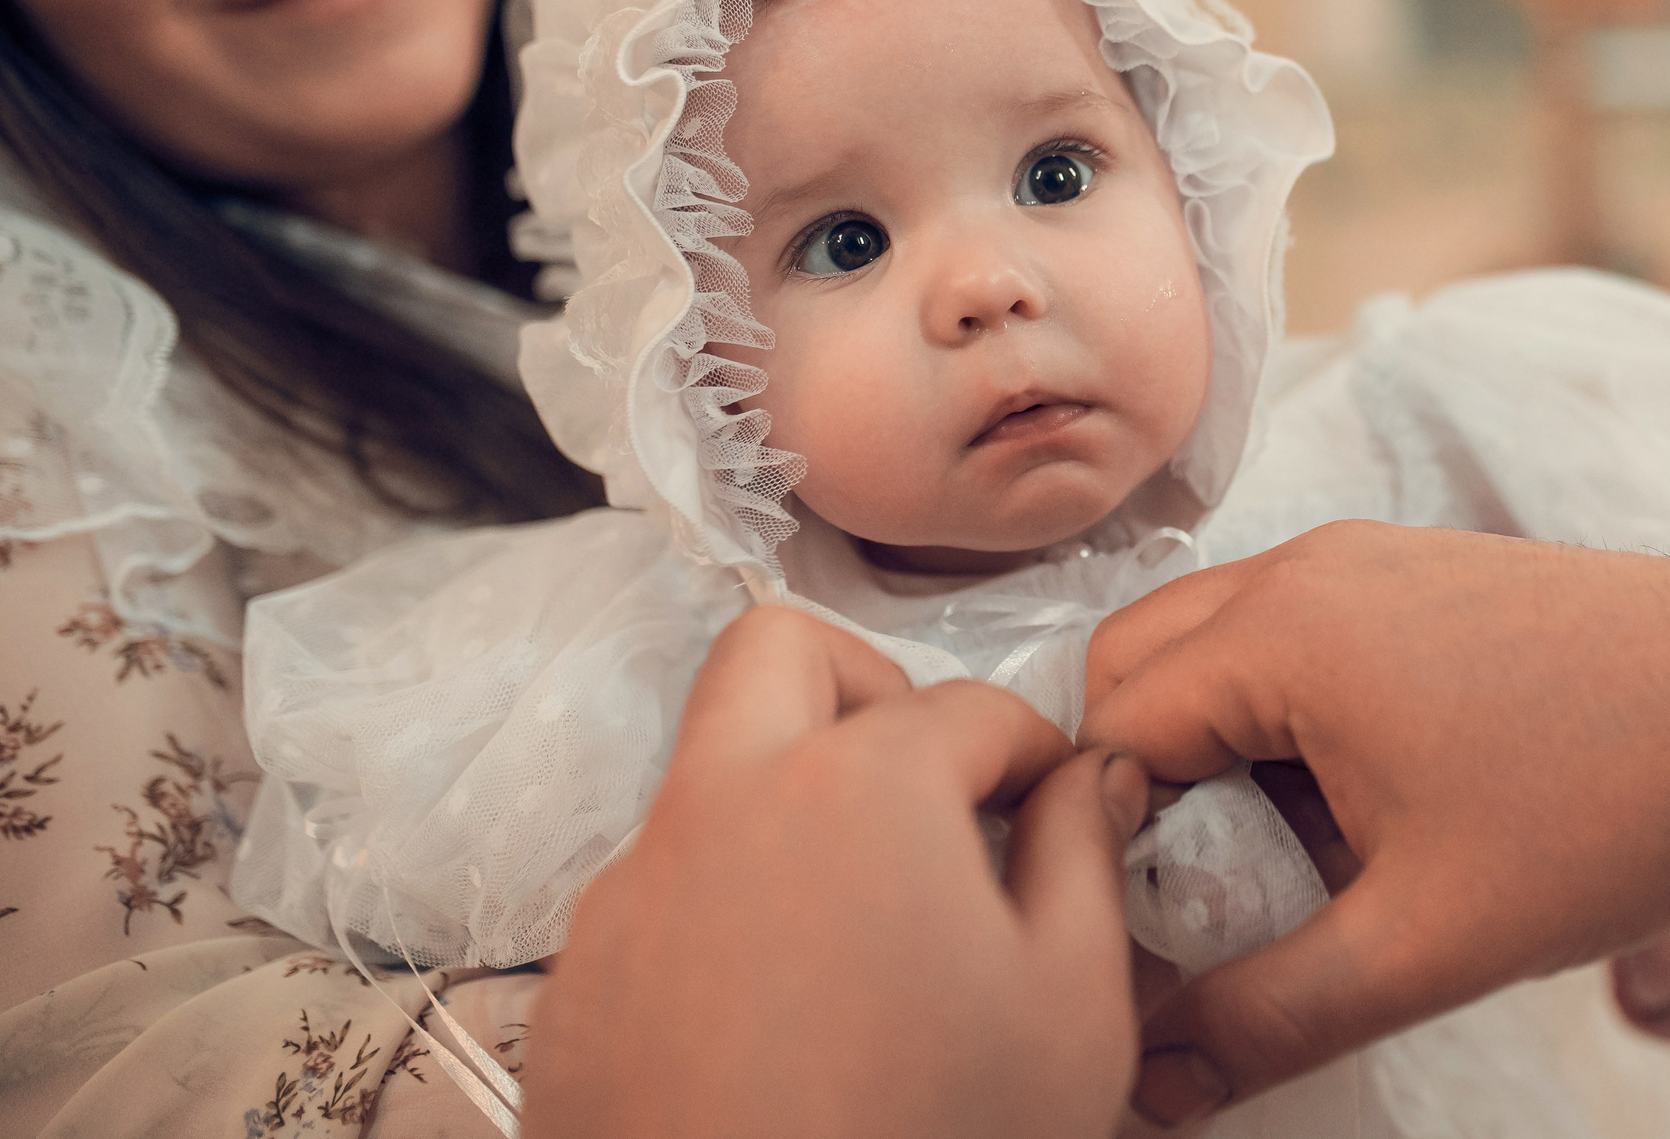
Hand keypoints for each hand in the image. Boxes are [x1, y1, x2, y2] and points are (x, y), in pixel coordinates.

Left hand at [524, 605, 1151, 1138]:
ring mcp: (630, 895)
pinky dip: (728, 909)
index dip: (1038, 755)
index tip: (1059, 808)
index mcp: (859, 786)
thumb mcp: (1072, 1004)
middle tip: (931, 788)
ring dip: (790, 804)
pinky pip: (658, 894)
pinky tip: (790, 1014)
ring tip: (870, 930)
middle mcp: (722, 806)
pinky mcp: (579, 986)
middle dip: (869, 690)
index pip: (971, 706)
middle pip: (780, 654)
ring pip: (707, 776)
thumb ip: (1087, 854)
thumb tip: (1090, 780)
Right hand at [1079, 520, 1669, 1124]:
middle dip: (1145, 794)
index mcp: (1281, 629)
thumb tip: (1151, 1086)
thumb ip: (1270, 1018)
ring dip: (1221, 762)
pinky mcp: (1422, 577)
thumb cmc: (1616, 802)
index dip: (1105, 854)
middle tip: (1207, 903)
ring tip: (1298, 872)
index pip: (1106, 734)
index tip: (1155, 942)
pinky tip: (1368, 819)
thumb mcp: (1428, 941)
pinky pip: (1299, 641)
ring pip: (1221, 653)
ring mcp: (1369, 558)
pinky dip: (1290, 726)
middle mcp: (1308, 565)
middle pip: (1141, 671)